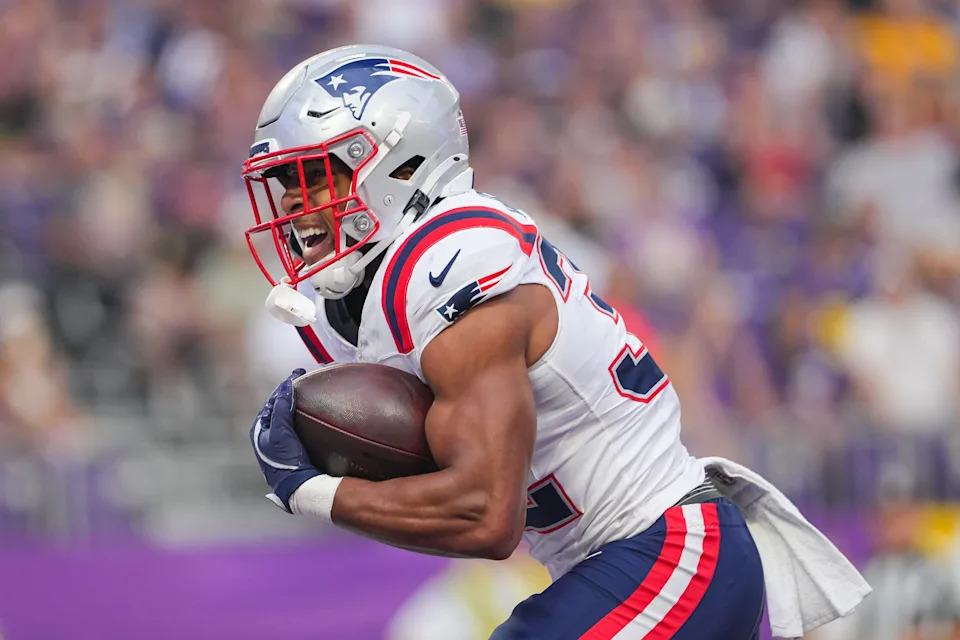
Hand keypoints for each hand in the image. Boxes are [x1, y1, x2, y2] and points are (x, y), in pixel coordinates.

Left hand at [250, 368, 318, 511]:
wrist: (299, 486)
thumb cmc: (285, 462)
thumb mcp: (280, 433)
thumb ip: (281, 409)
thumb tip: (286, 388)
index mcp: (260, 430)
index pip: (273, 401)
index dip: (285, 386)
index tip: (298, 374)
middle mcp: (268, 435)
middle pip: (280, 406)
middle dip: (292, 392)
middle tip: (306, 378)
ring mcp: (281, 442)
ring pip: (289, 415)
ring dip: (298, 402)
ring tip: (310, 390)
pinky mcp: (293, 448)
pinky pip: (298, 424)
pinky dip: (305, 414)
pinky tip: (315, 412)